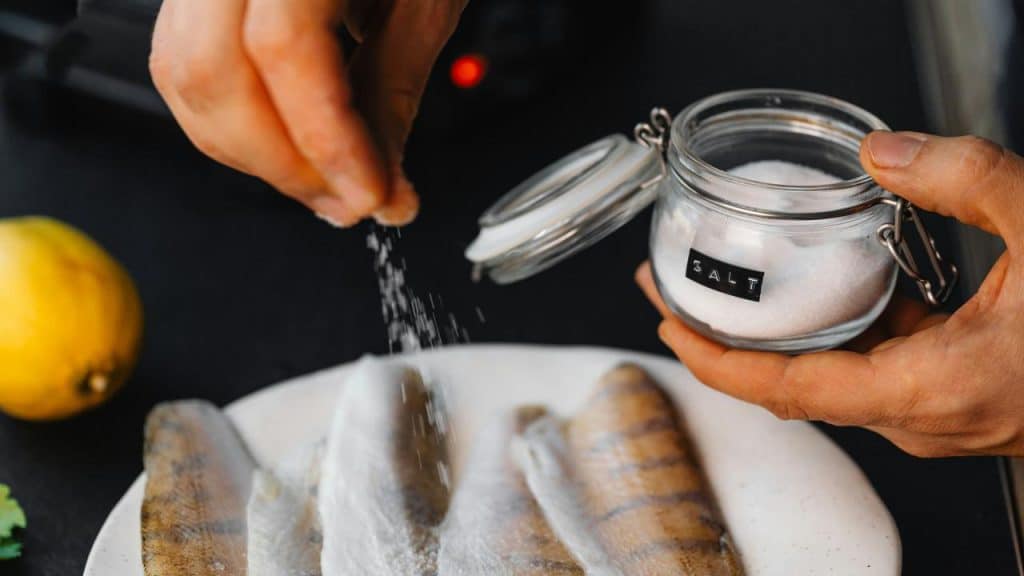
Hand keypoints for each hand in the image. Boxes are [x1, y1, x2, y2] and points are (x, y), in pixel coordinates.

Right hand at [149, 0, 467, 226]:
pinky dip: (237, 121)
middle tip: (350, 203)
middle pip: (210, 72)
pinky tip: (291, 143)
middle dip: (283, 164)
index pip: (283, 49)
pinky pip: (186, 63)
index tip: (373, 197)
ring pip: (184, 75)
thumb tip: (380, 182)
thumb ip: (391, 90)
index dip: (328, 140)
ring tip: (327, 182)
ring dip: (254, 154)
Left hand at [637, 132, 1023, 456]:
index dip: (715, 362)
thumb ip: (965, 179)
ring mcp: (943, 417)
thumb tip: (887, 152)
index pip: (787, 391)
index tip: (668, 323)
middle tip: (681, 292)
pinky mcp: (959, 401)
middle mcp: (926, 419)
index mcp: (932, 391)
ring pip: (838, 378)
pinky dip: (845, 332)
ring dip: (786, 334)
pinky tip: (839, 289)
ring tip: (741, 287)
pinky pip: (879, 370)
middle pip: (796, 387)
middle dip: (732, 340)